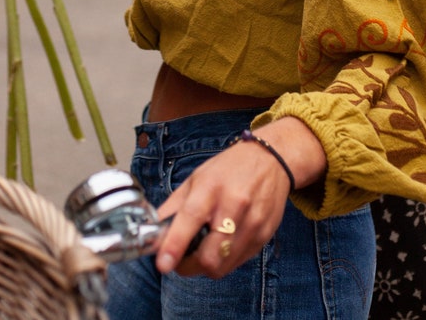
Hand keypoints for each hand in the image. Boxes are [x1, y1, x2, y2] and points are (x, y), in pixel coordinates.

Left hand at [154, 118, 325, 277]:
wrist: (272, 159)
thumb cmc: (229, 168)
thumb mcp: (196, 178)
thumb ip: (174, 207)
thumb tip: (153, 233)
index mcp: (211, 187)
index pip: (191, 219)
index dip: (175, 244)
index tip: (163, 264)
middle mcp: (234, 205)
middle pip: (210, 257)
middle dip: (189, 266)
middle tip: (181, 259)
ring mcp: (252, 223)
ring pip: (224, 266)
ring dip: (207, 266)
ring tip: (202, 249)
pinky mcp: (264, 236)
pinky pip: (238, 263)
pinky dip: (225, 260)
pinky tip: (223, 242)